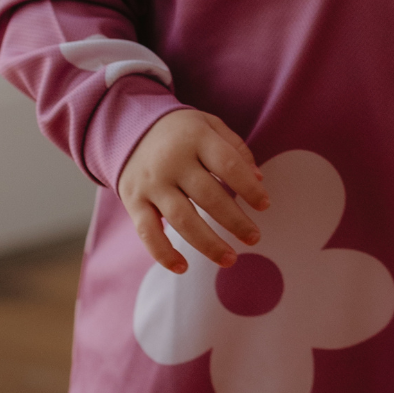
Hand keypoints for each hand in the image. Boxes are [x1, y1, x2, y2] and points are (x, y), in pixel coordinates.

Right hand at [118, 109, 269, 272]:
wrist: (128, 128)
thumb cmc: (181, 132)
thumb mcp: (210, 125)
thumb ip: (235, 148)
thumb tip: (258, 179)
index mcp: (195, 138)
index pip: (228, 164)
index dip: (249, 188)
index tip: (264, 205)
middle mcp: (172, 161)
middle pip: (208, 196)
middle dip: (234, 221)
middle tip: (254, 237)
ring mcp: (152, 183)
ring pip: (181, 219)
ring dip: (208, 243)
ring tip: (230, 259)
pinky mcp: (134, 201)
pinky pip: (147, 232)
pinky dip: (163, 253)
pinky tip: (183, 267)